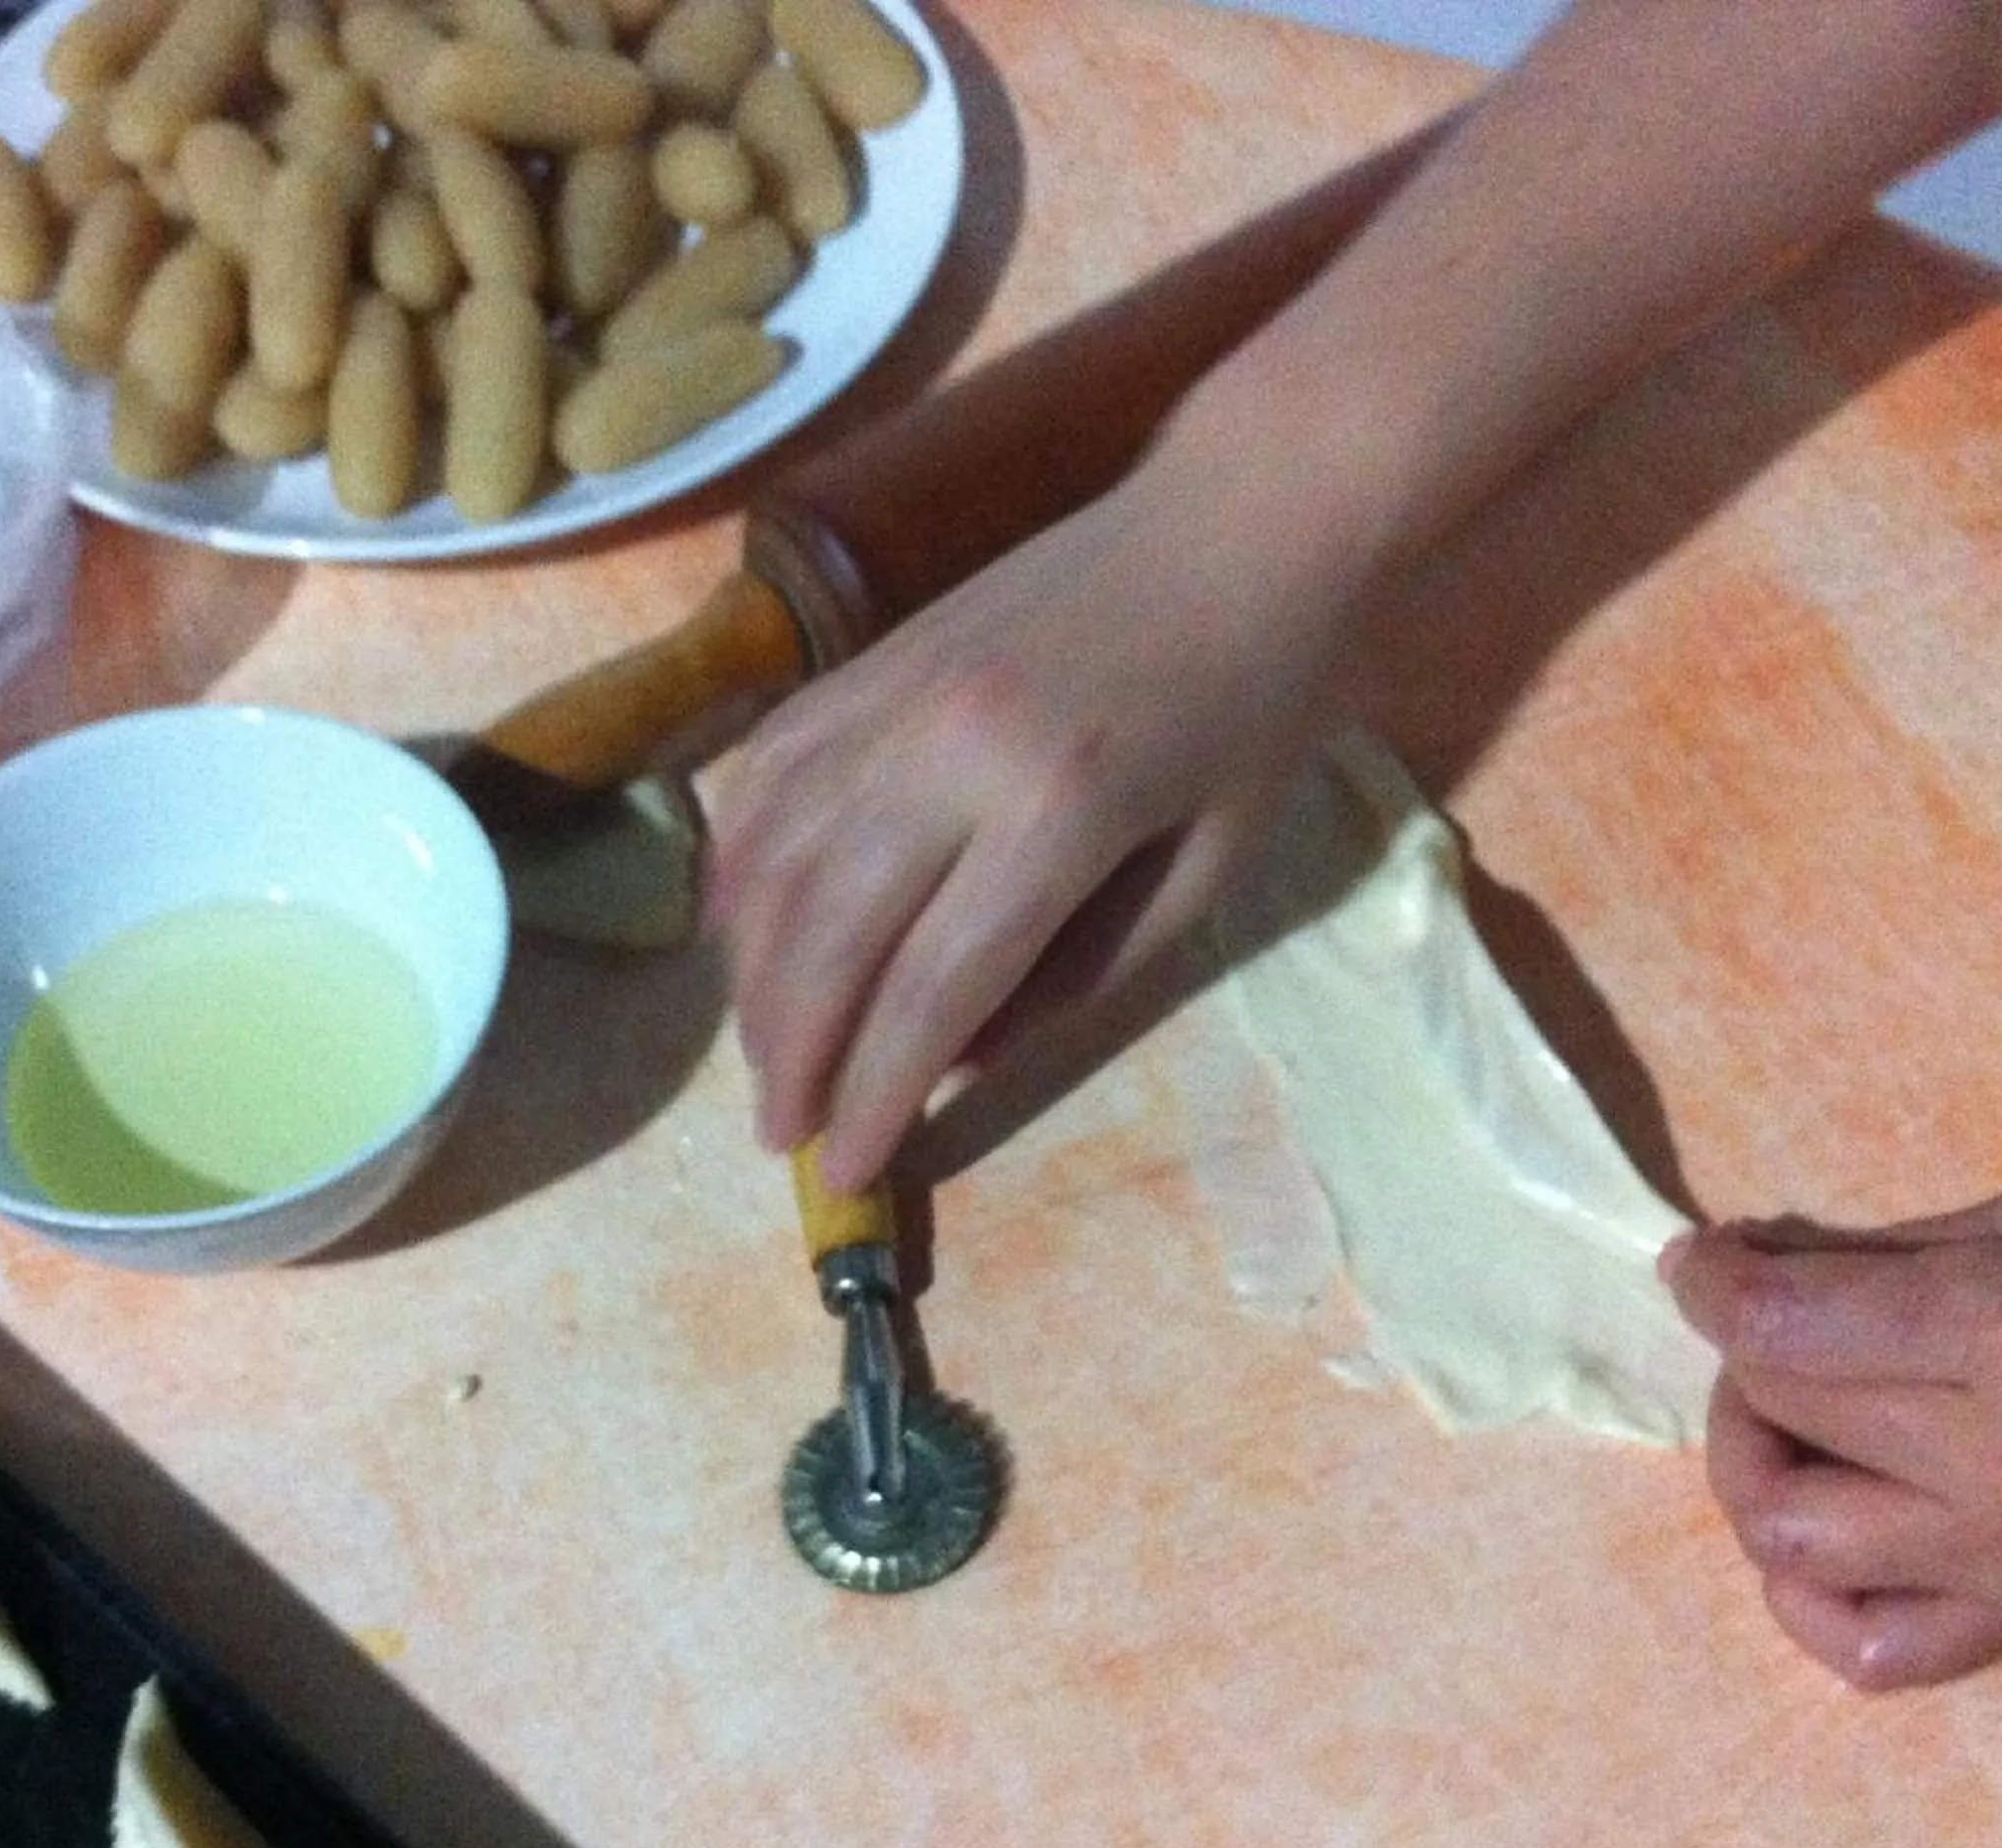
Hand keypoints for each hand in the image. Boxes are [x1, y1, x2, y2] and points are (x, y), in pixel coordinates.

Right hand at [704, 442, 1364, 1193]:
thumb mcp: (1209, 867)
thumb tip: (955, 1058)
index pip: (932, 989)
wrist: (1244, 516)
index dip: (878, 1094)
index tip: (849, 1176)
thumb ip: (1082, 973)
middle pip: (829, 935)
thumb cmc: (1262, 701)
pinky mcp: (868, 657)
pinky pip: (768, 773)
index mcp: (1059, 809)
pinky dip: (739, 864)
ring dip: (755, 976)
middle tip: (781, 1134)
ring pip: (775, 859)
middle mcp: (948, 750)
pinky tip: (744, 932)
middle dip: (795, 1054)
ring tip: (766, 1056)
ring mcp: (894, 692)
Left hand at [1660, 1179, 2001, 1689]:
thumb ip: (1888, 1254)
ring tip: (1799, 1421)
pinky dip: (1812, 1594)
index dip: (1711, 1282)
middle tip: (1777, 1323)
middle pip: (1781, 1419)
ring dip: (1758, 1470)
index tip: (1702, 1261)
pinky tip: (1827, 1533)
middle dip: (1745, 1357)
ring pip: (1792, 1542)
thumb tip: (1745, 1268)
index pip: (1782, 1328)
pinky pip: (1868, 1650)